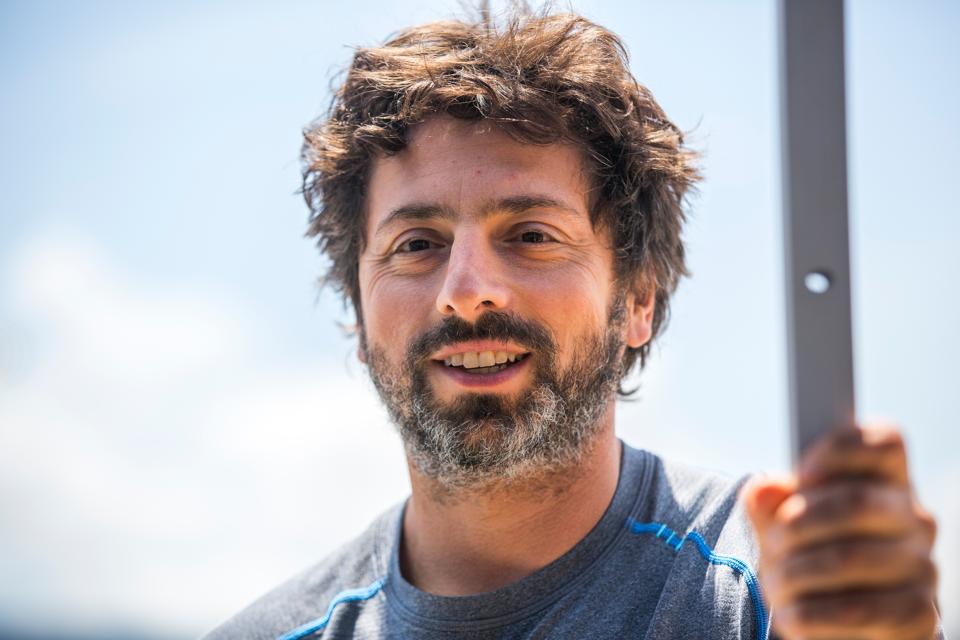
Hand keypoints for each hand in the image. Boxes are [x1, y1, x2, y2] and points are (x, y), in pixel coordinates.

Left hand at [743, 424, 938, 638]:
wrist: (832, 621)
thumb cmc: (808, 555)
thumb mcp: (780, 525)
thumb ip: (768, 503)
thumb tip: (763, 488)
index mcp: (885, 481)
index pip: (884, 440)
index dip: (840, 450)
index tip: (800, 476)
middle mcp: (913, 519)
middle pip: (859, 500)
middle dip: (799, 521)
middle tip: (773, 541)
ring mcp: (921, 567)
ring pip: (852, 557)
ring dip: (797, 571)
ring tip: (774, 581)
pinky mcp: (918, 615)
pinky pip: (857, 610)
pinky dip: (811, 612)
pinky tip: (791, 612)